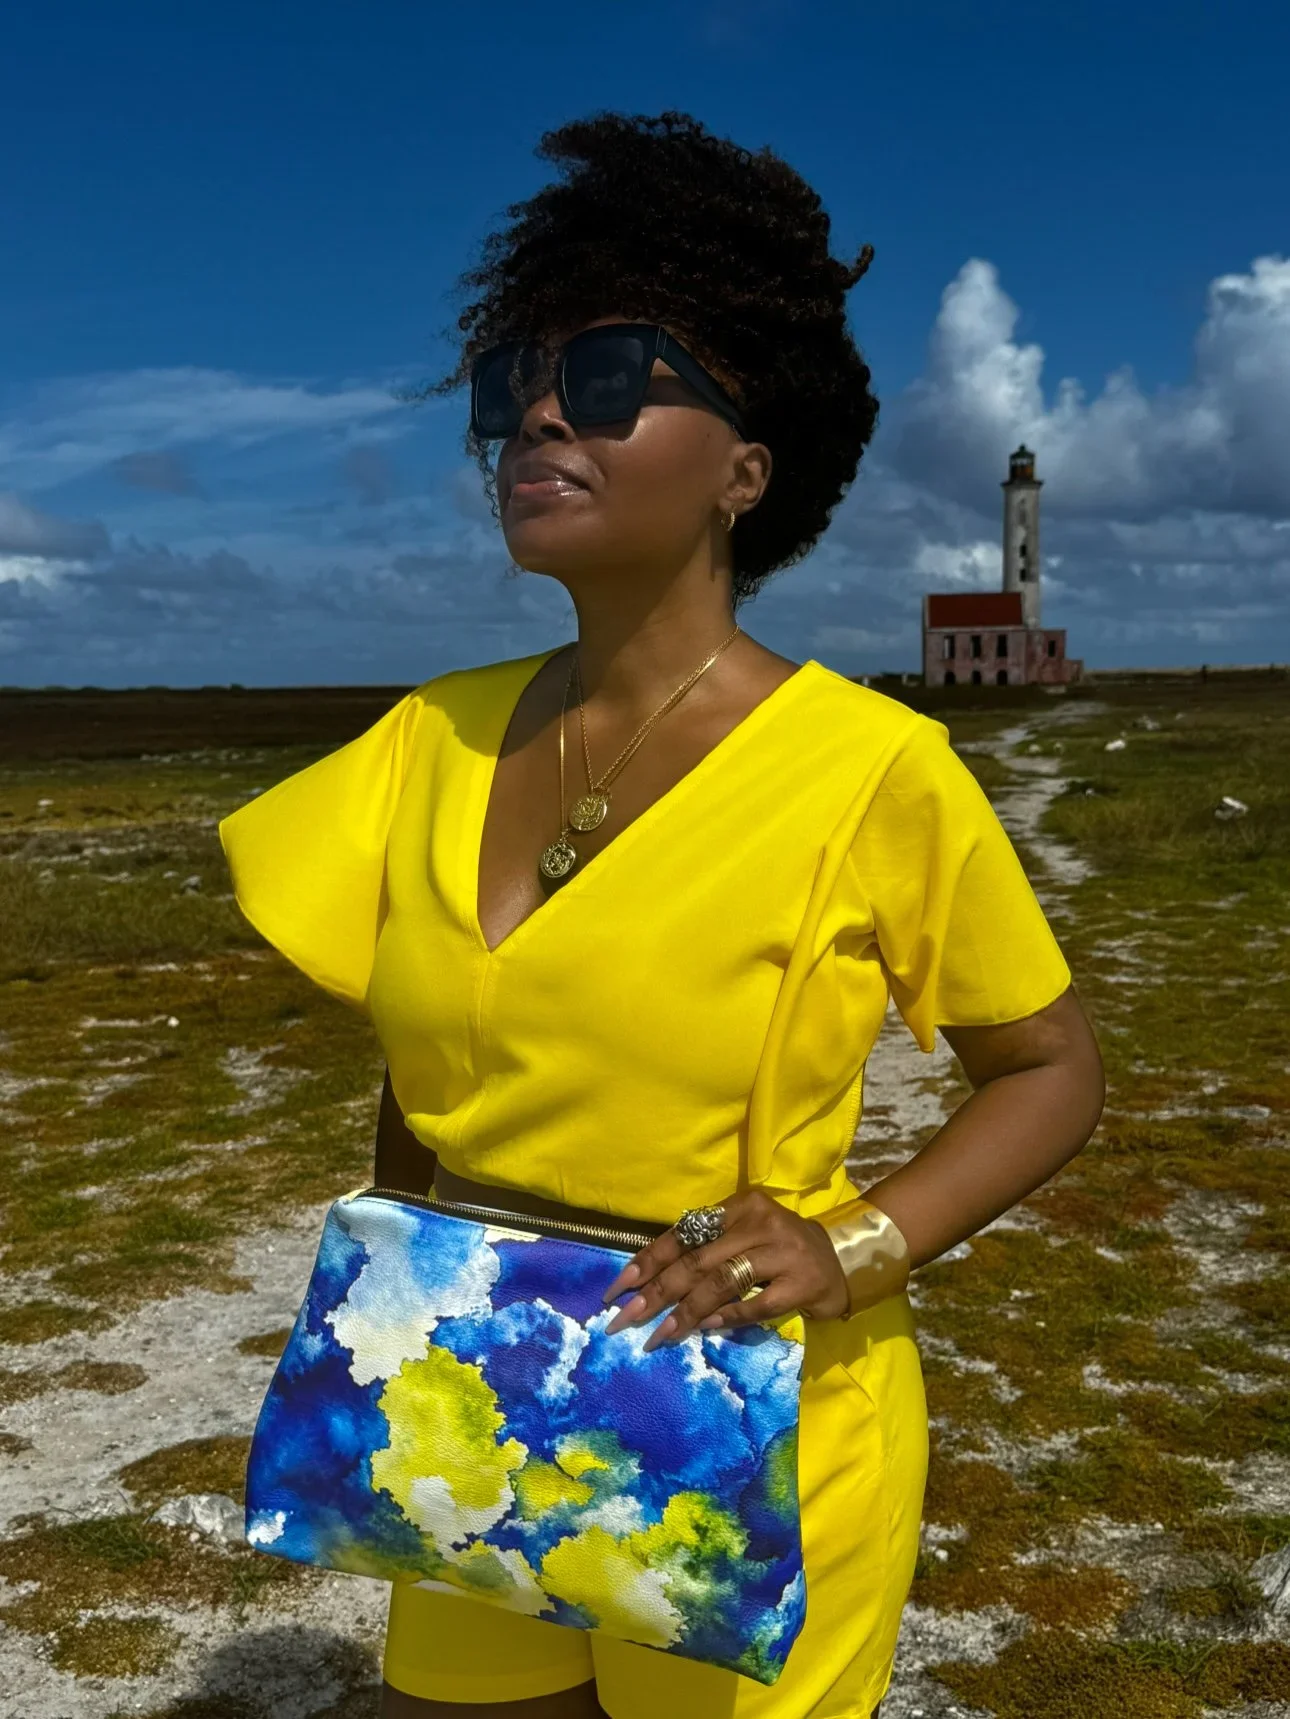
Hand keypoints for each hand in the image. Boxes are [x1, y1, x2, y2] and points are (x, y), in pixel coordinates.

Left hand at [600, 1189, 849, 1349]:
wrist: (841, 1259)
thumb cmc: (779, 1249)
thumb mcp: (743, 1236)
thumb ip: (706, 1250)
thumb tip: (649, 1283)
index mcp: (738, 1207)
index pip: (682, 1235)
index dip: (646, 1262)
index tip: (616, 1290)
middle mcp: (758, 1223)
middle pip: (695, 1261)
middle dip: (654, 1295)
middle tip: (623, 1321)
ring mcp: (783, 1252)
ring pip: (721, 1284)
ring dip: (685, 1314)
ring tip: (657, 1337)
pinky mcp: (802, 1283)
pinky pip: (756, 1304)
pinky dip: (728, 1318)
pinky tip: (707, 1330)